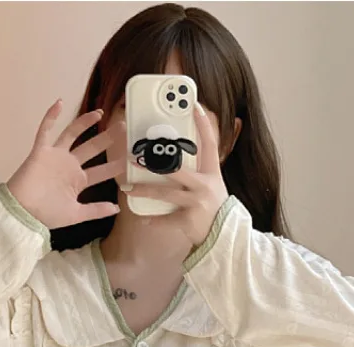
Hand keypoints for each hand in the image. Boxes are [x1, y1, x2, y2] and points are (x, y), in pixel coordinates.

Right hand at [7, 100, 125, 228]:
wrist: (23, 212)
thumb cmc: (47, 214)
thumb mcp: (77, 214)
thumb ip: (96, 210)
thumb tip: (117, 209)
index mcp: (78, 181)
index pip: (101, 171)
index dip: (115, 165)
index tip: (129, 159)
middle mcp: (69, 166)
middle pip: (92, 148)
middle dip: (107, 138)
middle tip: (122, 127)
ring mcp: (56, 156)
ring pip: (73, 134)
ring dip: (85, 122)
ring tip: (100, 113)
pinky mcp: (41, 151)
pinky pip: (45, 130)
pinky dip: (51, 116)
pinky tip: (59, 103)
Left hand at [124, 104, 228, 246]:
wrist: (225, 234)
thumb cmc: (214, 207)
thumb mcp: (212, 185)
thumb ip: (198, 171)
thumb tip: (179, 154)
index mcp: (212, 173)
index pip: (210, 143)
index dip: (204, 124)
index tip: (194, 106)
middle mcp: (205, 185)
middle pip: (176, 170)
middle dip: (153, 164)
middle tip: (134, 159)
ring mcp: (197, 203)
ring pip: (165, 194)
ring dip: (144, 191)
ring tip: (128, 188)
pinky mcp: (189, 220)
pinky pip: (167, 219)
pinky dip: (155, 220)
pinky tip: (143, 218)